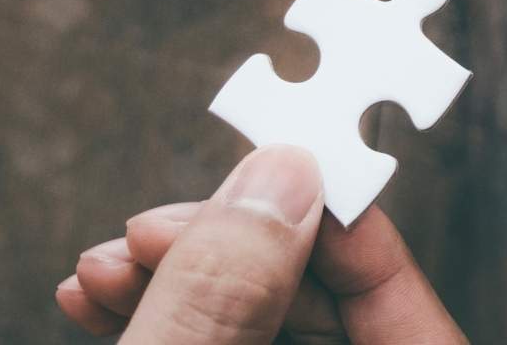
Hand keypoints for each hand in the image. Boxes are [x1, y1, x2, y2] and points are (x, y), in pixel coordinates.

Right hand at [56, 145, 465, 342]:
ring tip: (101, 266)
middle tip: (143, 229)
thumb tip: (281, 176)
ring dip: (177, 285)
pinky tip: (102, 298)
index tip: (267, 178)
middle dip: (229, 255)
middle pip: (321, 311)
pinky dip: (166, 323)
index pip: (405, 310)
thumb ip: (226, 304)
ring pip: (258, 330)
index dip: (341, 232)